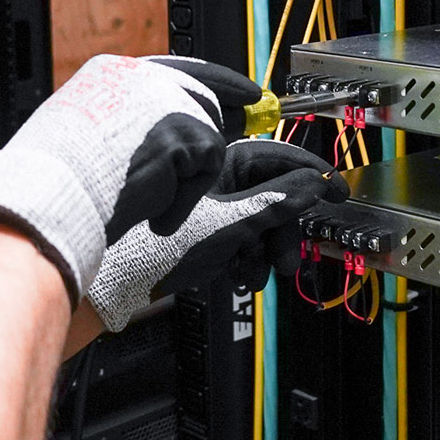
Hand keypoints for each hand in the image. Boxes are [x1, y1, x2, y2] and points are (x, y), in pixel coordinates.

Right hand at [0, 55, 255, 299]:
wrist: (48, 197)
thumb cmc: (55, 182)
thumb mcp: (88, 137)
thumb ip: (131, 126)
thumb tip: (178, 137)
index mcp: (110, 74)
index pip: (177, 68)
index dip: (217, 82)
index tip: (247, 93)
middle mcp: (138, 77)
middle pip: (203, 96)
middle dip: (224, 122)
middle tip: (247, 130)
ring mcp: (162, 99)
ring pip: (208, 134)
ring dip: (188, 176)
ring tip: (150, 201)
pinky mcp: (182, 130)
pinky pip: (209, 166)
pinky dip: (187, 197)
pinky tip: (154, 211)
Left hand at [86, 139, 348, 331]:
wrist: (101, 280)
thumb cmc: (149, 244)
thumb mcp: (228, 225)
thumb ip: (276, 203)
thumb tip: (312, 184)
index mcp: (215, 161)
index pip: (276, 158)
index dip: (311, 174)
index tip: (337, 191)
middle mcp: (207, 179)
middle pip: (266, 195)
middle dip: (283, 229)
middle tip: (289, 260)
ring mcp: (197, 206)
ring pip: (249, 222)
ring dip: (262, 249)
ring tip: (254, 277)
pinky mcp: (188, 233)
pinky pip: (228, 238)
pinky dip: (239, 257)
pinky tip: (236, 278)